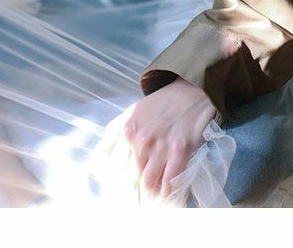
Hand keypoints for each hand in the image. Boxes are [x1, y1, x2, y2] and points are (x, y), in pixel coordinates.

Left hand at [124, 76, 216, 199]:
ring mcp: (161, 147)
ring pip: (150, 183)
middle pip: (134, 177)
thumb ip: (117, 131)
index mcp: (128, 130)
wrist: (191, 91)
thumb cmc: (163, 103)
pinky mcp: (180, 152)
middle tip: (140, 200)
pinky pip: (170, 182)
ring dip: (151, 194)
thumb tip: (101, 154)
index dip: (122, 183)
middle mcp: (142, 140)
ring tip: (153, 200)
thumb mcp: (135, 111)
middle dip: (136, 191)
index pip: (119, 166)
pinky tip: (167, 196)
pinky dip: (168, 193)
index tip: (126, 192)